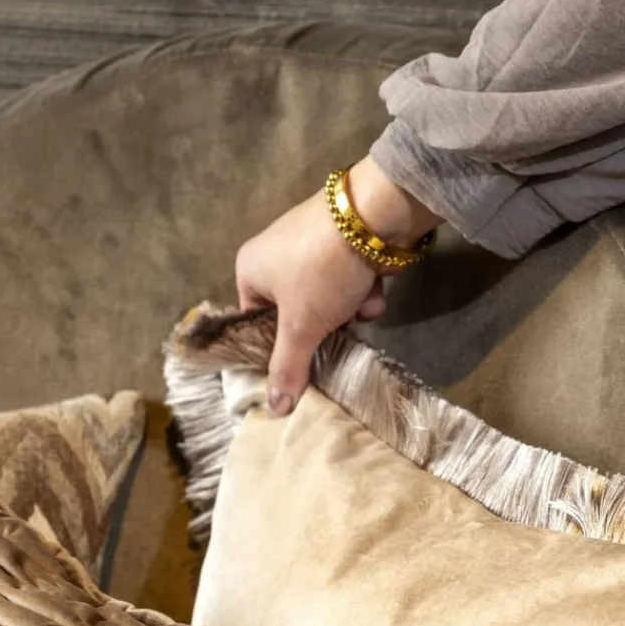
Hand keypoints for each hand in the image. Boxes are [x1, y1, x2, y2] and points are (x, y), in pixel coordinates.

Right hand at [236, 156, 439, 414]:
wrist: (374, 215)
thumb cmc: (321, 270)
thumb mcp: (301, 326)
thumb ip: (288, 368)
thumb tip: (275, 409)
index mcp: (250, 269)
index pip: (257, 323)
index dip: (281, 345)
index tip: (302, 361)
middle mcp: (274, 254)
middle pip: (296, 314)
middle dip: (323, 326)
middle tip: (335, 333)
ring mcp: (309, 245)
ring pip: (327, 300)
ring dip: (347, 311)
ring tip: (358, 304)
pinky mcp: (342, 242)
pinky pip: (346, 280)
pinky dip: (361, 289)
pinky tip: (373, 286)